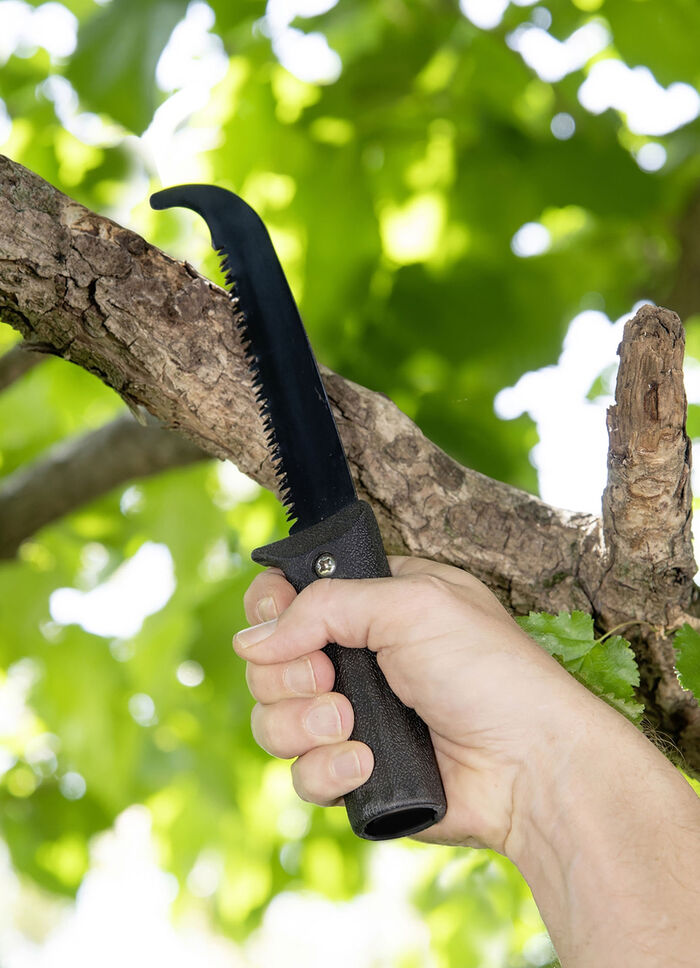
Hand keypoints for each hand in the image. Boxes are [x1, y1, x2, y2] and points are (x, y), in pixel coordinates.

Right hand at [233, 556, 595, 853]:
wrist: (531, 767)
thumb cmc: (489, 672)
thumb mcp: (411, 605)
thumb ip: (325, 606)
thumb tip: (251, 639)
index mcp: (373, 605)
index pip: (290, 597)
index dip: (273, 610)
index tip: (281, 622)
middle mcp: (357, 659)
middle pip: (269, 662)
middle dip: (291, 674)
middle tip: (332, 677)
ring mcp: (353, 717)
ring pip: (273, 720)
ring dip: (305, 723)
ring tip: (353, 725)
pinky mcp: (355, 772)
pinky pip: (301, 774)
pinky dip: (328, 770)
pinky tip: (368, 763)